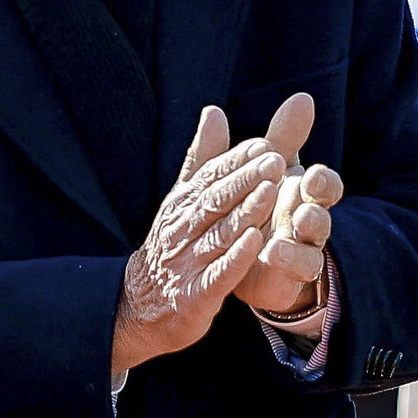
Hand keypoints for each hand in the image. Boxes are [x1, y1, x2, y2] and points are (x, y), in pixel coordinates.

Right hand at [112, 106, 282, 374]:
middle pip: (215, 201)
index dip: (236, 160)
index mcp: (182, 204)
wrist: (141, 306)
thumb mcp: (184, 199)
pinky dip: (237, 258)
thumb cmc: (174, 244)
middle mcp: (182, 229)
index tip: (264, 144)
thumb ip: (202, 158)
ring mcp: (187, 262)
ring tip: (271, 193)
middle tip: (276, 161)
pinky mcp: (195, 294)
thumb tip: (213, 110)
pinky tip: (257, 242)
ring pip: (219, 234)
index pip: (210, 177)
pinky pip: (218, 274)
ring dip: (245, 212)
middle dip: (245, 180)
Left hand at [230, 94, 345, 315]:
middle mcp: (309, 218)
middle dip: (320, 204)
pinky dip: (290, 260)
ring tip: (296, 223)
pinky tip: (273, 252)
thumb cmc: (264, 204)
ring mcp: (304, 247)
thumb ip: (283, 137)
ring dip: (308, 232)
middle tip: (308, 197)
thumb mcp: (269, 169)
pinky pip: (300, 268)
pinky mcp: (292, 274)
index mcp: (305, 192)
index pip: (325, 183)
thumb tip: (303, 97)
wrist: (249, 258)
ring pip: (316, 241)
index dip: (324, 179)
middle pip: (325, 210)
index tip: (312, 174)